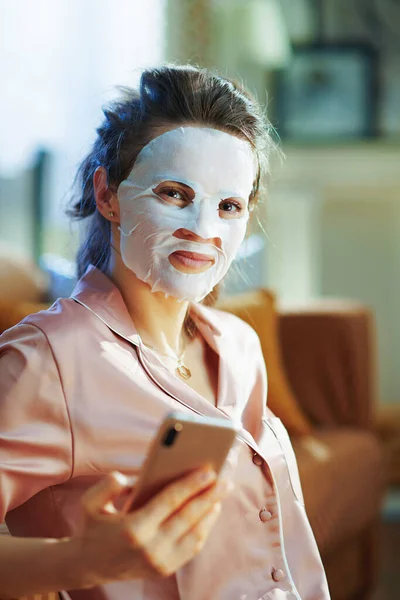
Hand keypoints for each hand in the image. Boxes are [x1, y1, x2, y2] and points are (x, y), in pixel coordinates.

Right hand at [71, 466, 225, 586]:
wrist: (89, 564)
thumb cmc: (93, 526)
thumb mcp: (90, 502)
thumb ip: (109, 485)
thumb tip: (135, 478)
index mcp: (133, 529)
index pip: (170, 502)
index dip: (191, 485)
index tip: (208, 470)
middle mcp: (150, 549)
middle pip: (188, 517)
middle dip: (209, 496)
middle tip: (225, 479)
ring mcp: (160, 562)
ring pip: (195, 534)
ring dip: (211, 512)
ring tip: (221, 492)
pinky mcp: (165, 570)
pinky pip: (192, 547)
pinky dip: (204, 528)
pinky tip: (210, 511)